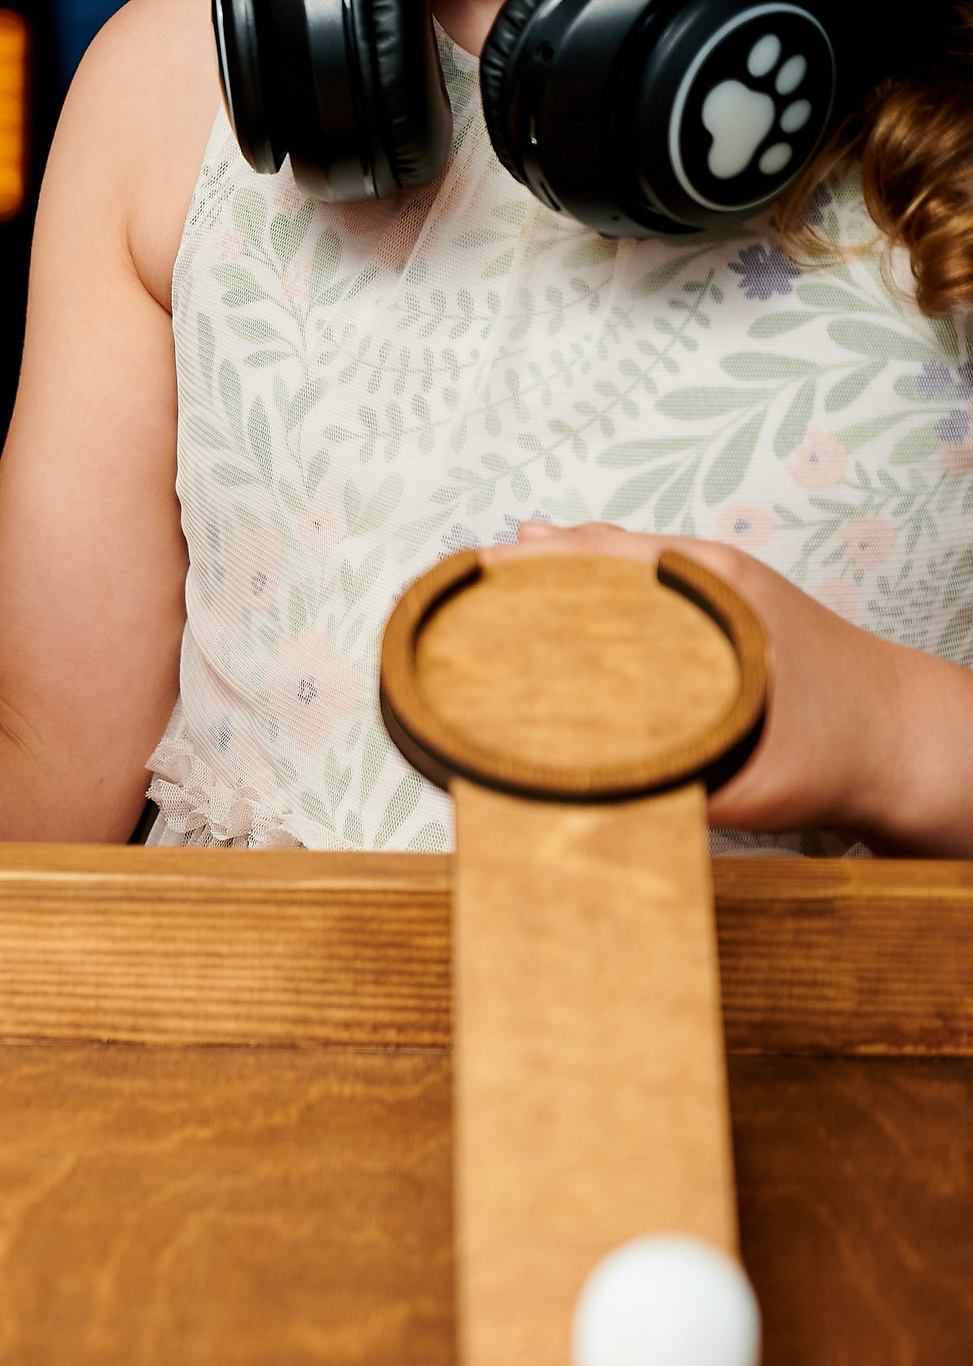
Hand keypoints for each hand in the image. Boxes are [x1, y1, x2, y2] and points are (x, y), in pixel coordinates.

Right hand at [487, 522, 972, 853]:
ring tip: (483, 586)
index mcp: (707, 593)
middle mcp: (708, 574)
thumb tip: (563, 812)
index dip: (526, 572)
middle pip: (594, 552)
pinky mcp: (721, 608)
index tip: (468, 580)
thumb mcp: (737, 779)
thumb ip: (653, 791)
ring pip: (615, 564)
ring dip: (554, 574)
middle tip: (454, 587)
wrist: (911, 744)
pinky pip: (639, 584)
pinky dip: (591, 586)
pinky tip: (554, 598)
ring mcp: (717, 585)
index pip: (595, 563)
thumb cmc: (834, 752)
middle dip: (523, 566)